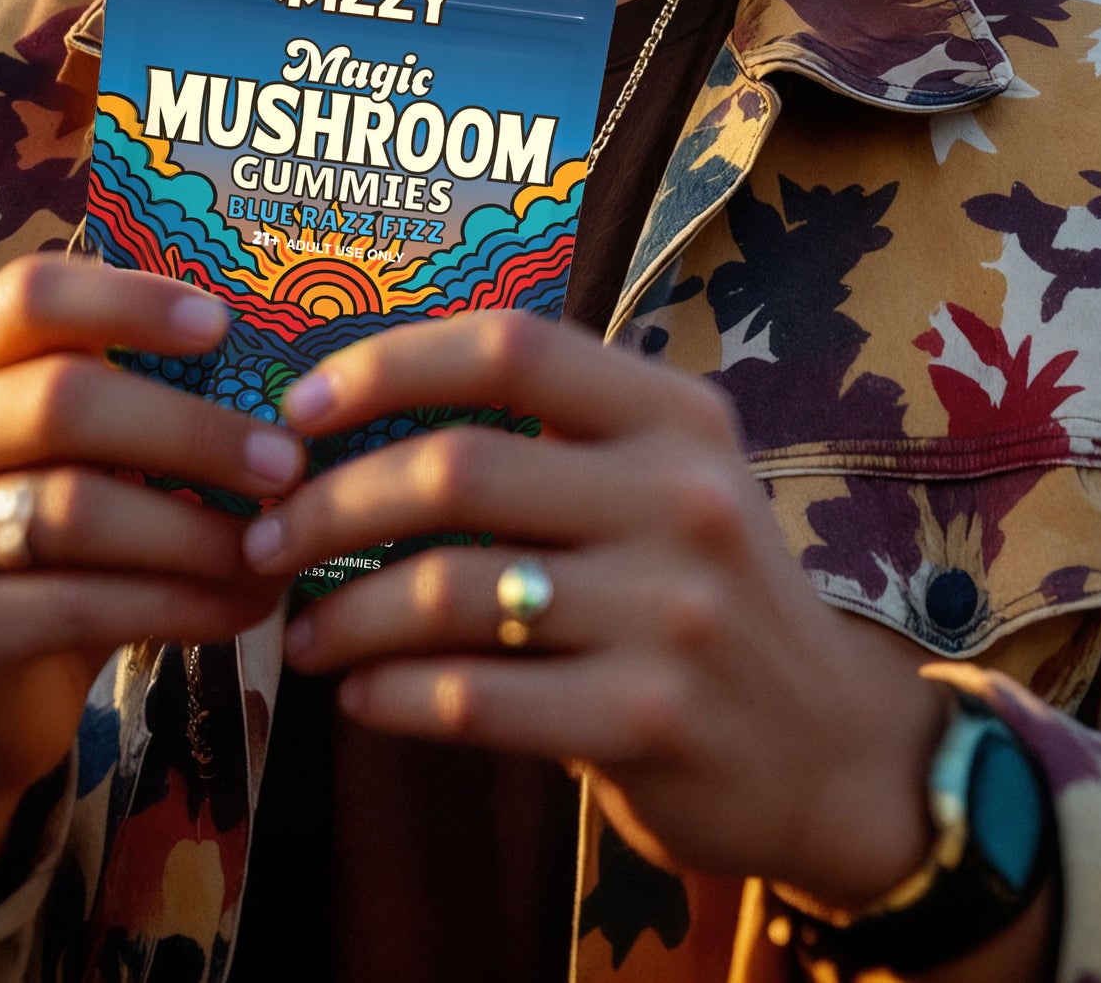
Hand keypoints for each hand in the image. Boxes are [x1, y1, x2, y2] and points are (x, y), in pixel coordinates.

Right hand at [0, 258, 298, 949]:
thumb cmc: (54, 548)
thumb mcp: (79, 461)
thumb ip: (140, 406)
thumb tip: (287, 382)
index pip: (30, 296)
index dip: (129, 301)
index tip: (224, 325)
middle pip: (61, 401)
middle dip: (191, 430)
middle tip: (288, 463)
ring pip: (76, 510)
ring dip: (197, 530)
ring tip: (278, 550)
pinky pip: (81, 605)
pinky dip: (180, 605)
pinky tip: (244, 608)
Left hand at [242, 312, 953, 915]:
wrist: (832, 752)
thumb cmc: (706, 600)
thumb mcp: (672, 484)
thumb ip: (559, 440)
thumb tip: (356, 412)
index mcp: (678, 418)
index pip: (511, 348)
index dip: (388, 364)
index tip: (300, 408)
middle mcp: (682, 500)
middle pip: (456, 468)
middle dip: (329, 505)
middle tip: (268, 542)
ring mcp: (669, 613)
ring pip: (447, 591)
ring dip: (344, 614)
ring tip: (305, 632)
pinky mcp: (644, 720)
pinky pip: (471, 697)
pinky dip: (389, 694)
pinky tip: (360, 695)